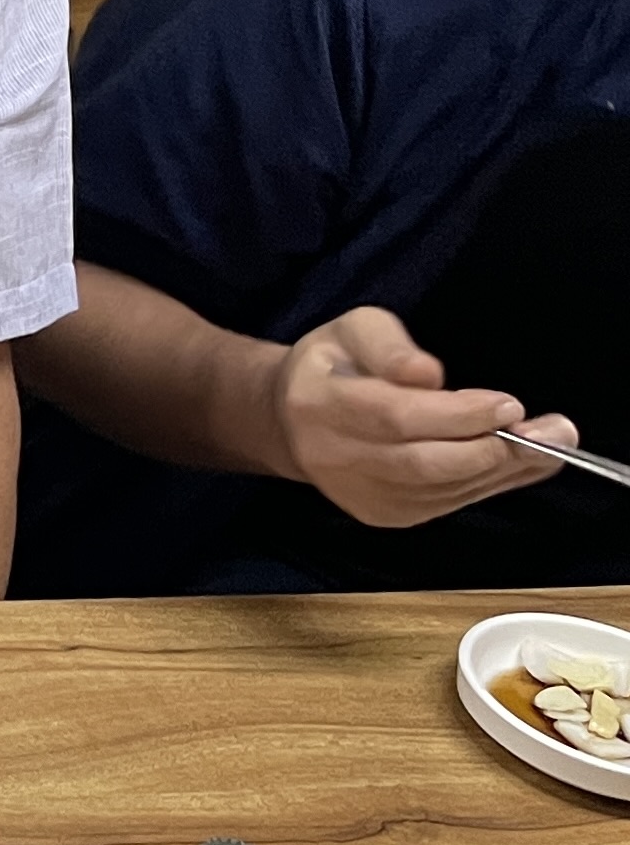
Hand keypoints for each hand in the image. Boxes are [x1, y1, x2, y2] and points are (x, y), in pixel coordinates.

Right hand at [269, 307, 572, 527]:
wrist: (293, 420)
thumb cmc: (335, 365)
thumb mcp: (355, 329)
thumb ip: (390, 345)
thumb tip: (429, 375)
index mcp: (320, 403)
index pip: (396, 416)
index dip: (458, 415)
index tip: (509, 404)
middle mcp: (335, 457)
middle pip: (424, 463)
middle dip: (493, 450)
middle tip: (552, 432)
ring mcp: (360, 494)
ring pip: (444, 488)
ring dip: (504, 469)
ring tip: (551, 444)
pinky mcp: (384, 515)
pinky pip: (448, 502)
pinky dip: (489, 483)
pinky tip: (517, 461)